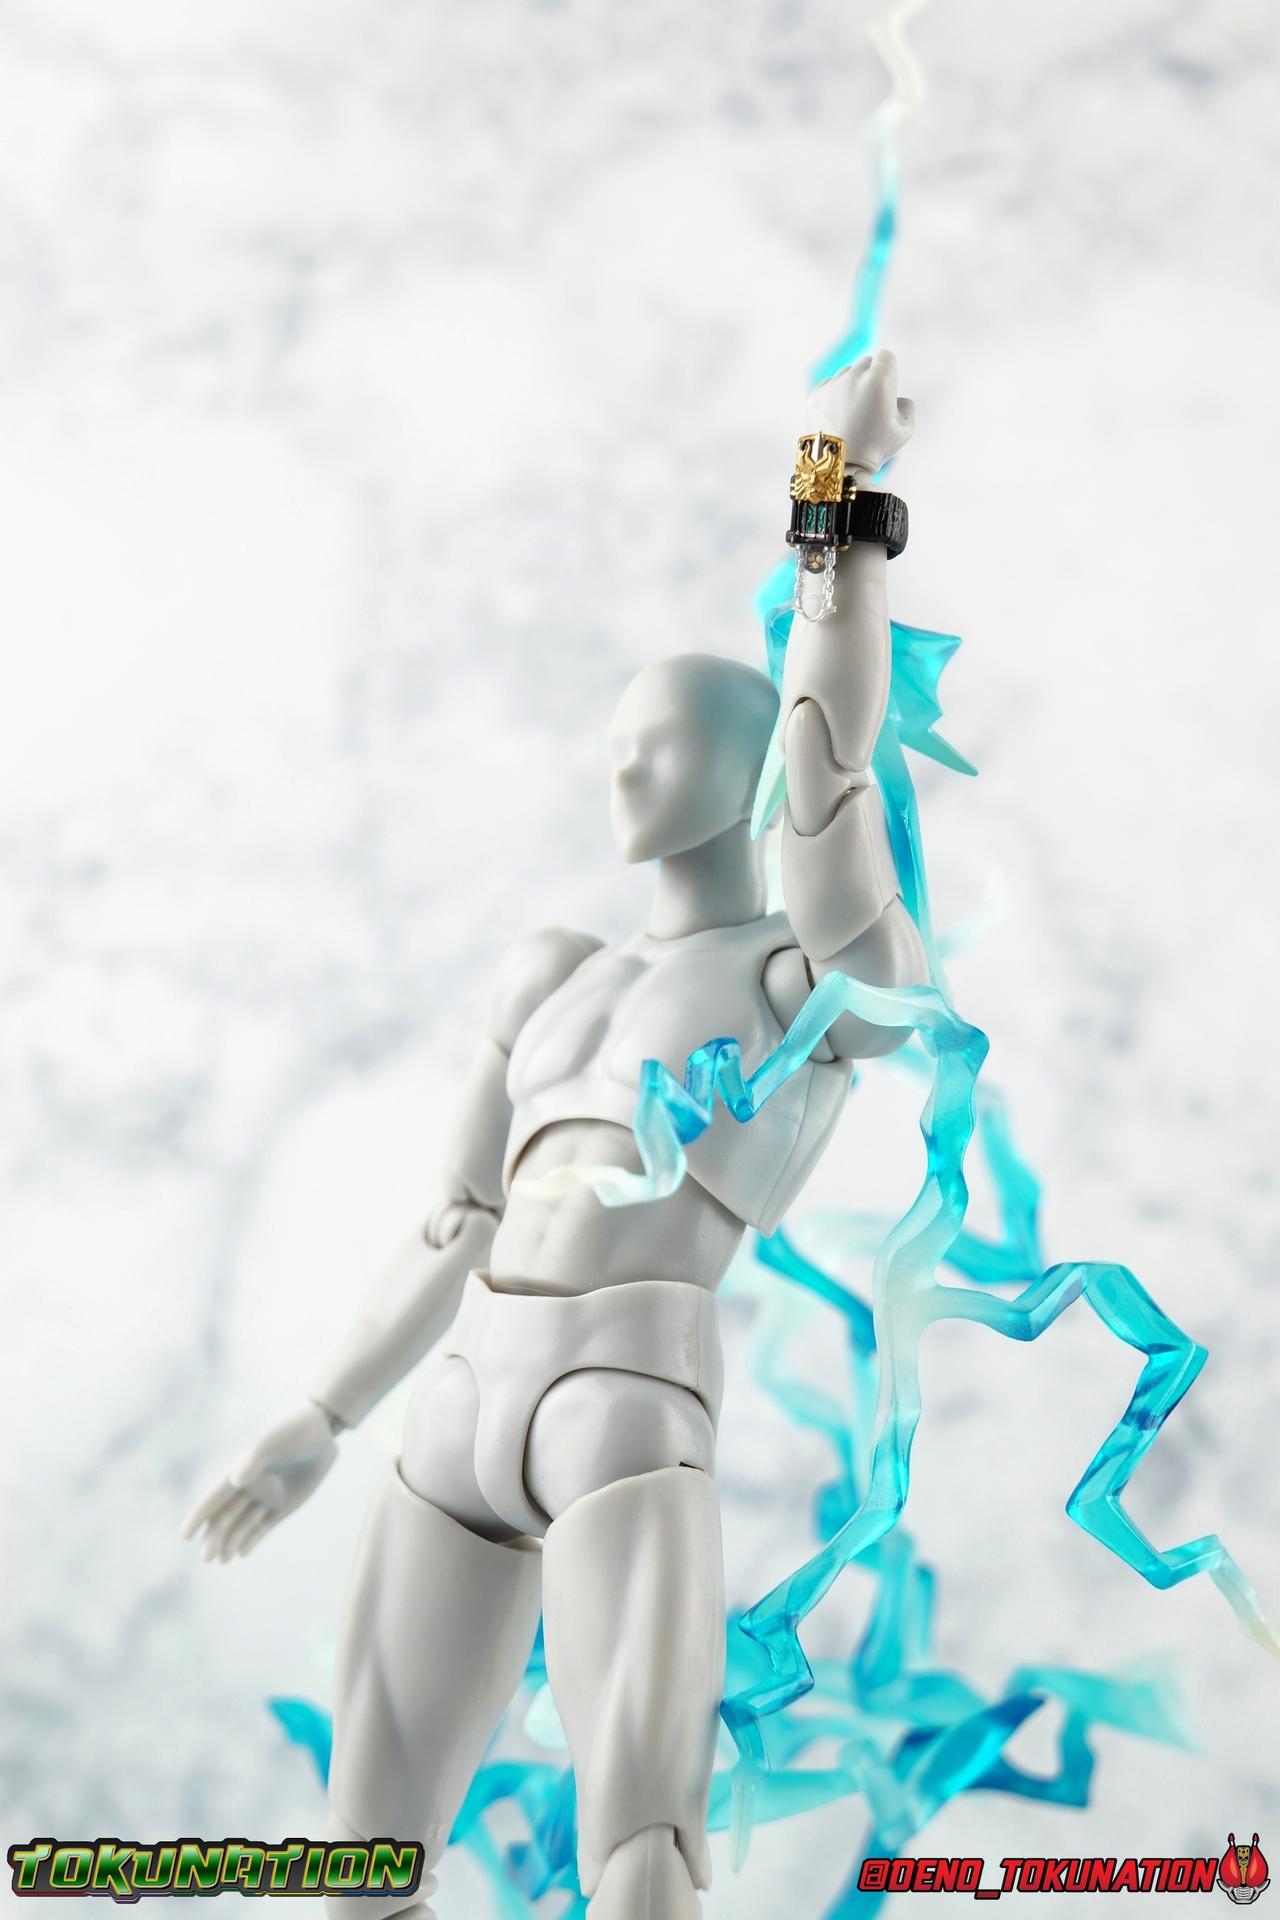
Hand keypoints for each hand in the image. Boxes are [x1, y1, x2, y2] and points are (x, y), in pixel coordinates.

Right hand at [180, 1402, 337, 1561]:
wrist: (322, 1434)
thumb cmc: (294, 1434)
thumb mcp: (273, 1445)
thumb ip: (254, 1461)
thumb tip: (235, 1479)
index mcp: (240, 1471)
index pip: (214, 1497)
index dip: (199, 1516)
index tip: (184, 1535)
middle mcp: (249, 1486)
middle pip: (225, 1516)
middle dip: (214, 1537)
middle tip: (206, 1559)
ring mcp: (266, 1497)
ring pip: (242, 1524)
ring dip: (229, 1541)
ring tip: (220, 1561)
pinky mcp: (283, 1505)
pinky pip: (263, 1526)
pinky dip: (251, 1539)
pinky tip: (240, 1553)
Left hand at [806, 349, 913, 483]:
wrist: (838, 467)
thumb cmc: (874, 449)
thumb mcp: (905, 430)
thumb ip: (907, 407)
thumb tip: (898, 400)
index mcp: (879, 378)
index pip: (886, 357)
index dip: (889, 371)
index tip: (887, 388)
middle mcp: (854, 375)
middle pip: (865, 363)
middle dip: (870, 378)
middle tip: (871, 405)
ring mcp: (832, 384)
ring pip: (846, 374)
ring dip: (852, 386)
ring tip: (853, 414)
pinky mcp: (815, 395)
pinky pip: (829, 386)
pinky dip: (834, 395)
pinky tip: (839, 416)